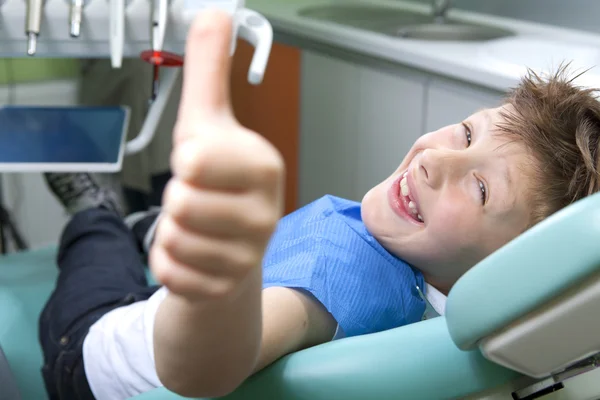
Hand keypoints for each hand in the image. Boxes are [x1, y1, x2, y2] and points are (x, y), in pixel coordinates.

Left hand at [149, 10, 284, 301]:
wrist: (229, 245)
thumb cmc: (217, 182)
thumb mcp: (208, 122)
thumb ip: (211, 70)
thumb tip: (217, 12)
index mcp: (264, 166)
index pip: (198, 161)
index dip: (188, 161)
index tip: (203, 165)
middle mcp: (266, 213)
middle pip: (180, 202)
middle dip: (177, 198)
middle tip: (199, 198)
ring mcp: (248, 256)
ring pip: (173, 238)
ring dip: (172, 230)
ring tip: (197, 225)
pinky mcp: (225, 287)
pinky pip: (170, 272)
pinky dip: (169, 262)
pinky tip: (193, 253)